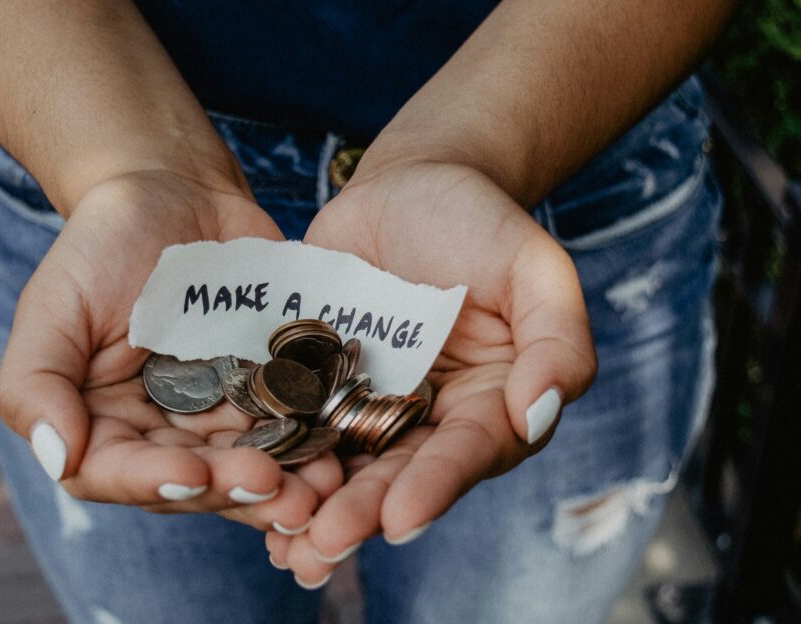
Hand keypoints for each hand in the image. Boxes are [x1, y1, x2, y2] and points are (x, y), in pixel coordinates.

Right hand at [0, 171, 342, 530]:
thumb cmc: (102, 244)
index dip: (154, 482)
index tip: (194, 475)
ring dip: (286, 485)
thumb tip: (57, 457)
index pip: (116, 473)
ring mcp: (219, 417)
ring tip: (321, 488)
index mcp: (100, 424)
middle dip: (234, 490)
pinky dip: (315, 444)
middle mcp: (160, 434)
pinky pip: (293, 428)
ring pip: (249, 467)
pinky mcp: (269, 392)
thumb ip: (35, 383)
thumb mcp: (53, 304)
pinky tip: (342, 452)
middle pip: (194, 482)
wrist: (175, 191)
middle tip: (277, 488)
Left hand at [266, 162, 596, 583]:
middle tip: (323, 544)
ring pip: (343, 466)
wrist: (410, 183)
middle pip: (398, 474)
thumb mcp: (535, 267)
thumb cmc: (482, 221)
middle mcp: (429, 419)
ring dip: (313, 508)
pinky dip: (274, 460)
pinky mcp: (317, 384)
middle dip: (362, 513)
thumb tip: (539, 413)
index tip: (401, 518)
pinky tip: (243, 493)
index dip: (435, 486)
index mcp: (490, 404)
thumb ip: (556, 340)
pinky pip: (295, 426)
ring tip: (284, 545)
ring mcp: (369, 405)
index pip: (467, 452)